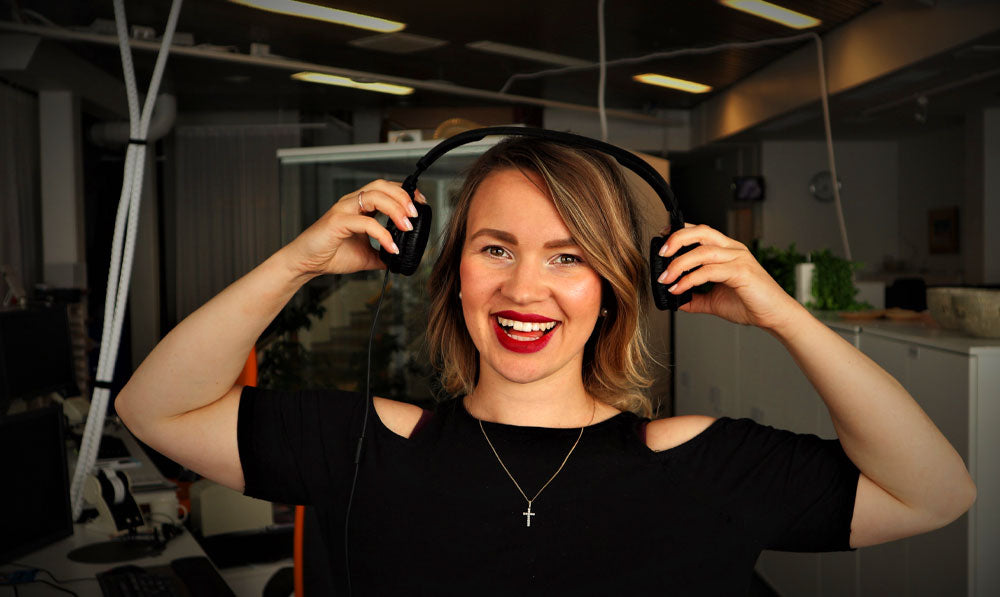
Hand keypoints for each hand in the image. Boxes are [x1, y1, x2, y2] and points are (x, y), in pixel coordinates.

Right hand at [282, 179, 425, 277]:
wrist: (306, 263)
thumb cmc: (330, 254)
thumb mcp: (366, 255)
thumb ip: (382, 253)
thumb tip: (400, 259)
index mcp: (359, 206)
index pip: (385, 189)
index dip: (405, 192)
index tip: (420, 203)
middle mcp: (351, 203)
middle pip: (381, 185)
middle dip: (402, 196)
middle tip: (415, 213)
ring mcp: (343, 209)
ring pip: (373, 196)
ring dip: (395, 208)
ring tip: (407, 225)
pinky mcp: (337, 221)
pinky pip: (365, 222)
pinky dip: (382, 234)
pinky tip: (391, 247)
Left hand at [657, 224, 805, 331]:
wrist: (775, 316)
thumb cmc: (751, 304)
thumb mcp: (715, 300)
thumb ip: (695, 298)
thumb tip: (676, 299)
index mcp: (728, 250)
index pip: (701, 231)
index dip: (680, 232)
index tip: (662, 241)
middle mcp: (733, 250)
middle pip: (701, 232)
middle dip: (677, 239)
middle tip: (660, 254)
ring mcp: (739, 259)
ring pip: (702, 251)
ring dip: (679, 264)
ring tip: (665, 278)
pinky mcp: (741, 272)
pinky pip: (709, 271)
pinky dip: (690, 279)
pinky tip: (679, 288)